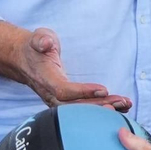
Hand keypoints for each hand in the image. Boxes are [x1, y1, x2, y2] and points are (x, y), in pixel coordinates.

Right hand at [16, 27, 131, 111]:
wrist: (25, 60)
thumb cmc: (35, 48)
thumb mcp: (37, 38)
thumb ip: (41, 39)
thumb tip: (45, 43)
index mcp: (45, 78)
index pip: (63, 90)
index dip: (82, 92)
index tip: (103, 88)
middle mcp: (51, 94)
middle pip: (75, 107)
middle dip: (98, 106)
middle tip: (120, 102)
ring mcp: (58, 100)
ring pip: (81, 111)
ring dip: (104, 108)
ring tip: (125, 104)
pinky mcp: (66, 102)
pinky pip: (83, 110)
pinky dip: (102, 108)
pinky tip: (121, 107)